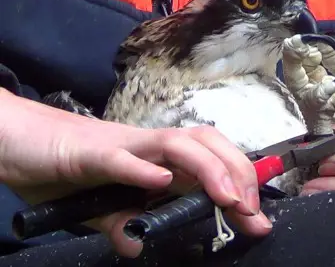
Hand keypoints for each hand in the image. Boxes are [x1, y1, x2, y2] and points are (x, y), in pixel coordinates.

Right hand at [0, 88, 271, 257]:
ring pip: (176, 143)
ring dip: (208, 168)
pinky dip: (141, 168)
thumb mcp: (97, 209)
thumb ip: (121, 222)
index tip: (258, 220)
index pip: (210, 164)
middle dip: (238, 173)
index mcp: (156, 160)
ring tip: (227, 197)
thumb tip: (136, 245)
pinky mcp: (88, 152)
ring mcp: (122, 146)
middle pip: (206, 144)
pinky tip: (159, 181)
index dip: (240, 185)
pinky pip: (119, 157)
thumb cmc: (63, 169)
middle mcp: (148, 147)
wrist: (18, 141)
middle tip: (250, 211)